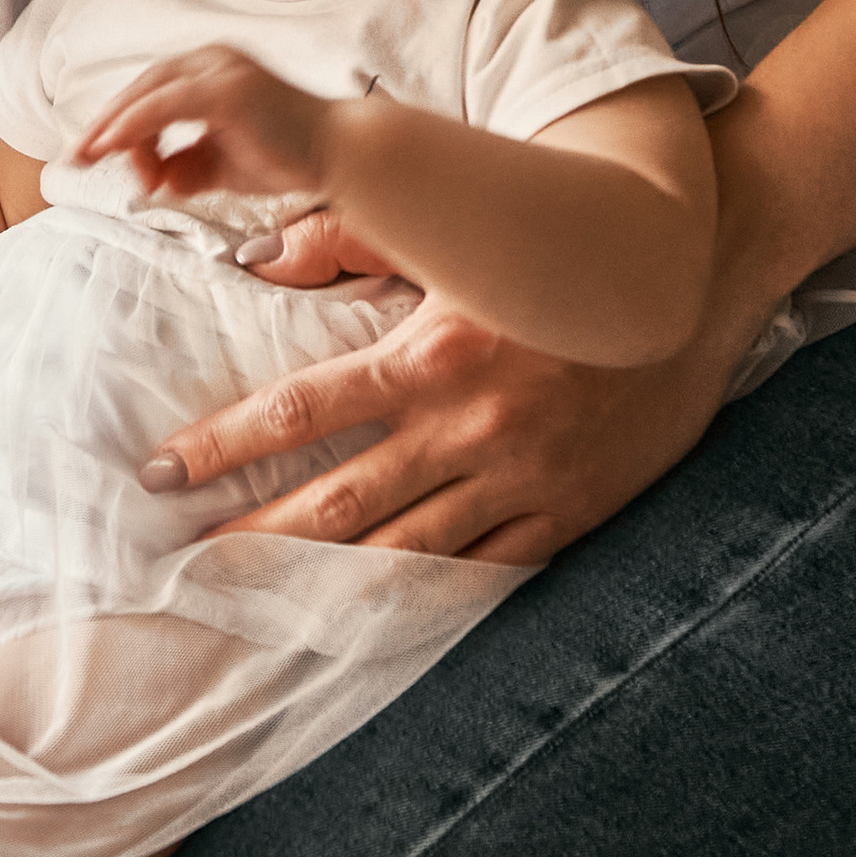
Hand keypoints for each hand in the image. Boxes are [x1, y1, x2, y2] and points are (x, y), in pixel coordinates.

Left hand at [74, 45, 334, 203]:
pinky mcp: (225, 90)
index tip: (93, 156)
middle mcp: (213, 59)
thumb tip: (156, 179)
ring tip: (96, 161)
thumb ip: (187, 166)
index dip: (118, 124)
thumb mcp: (222, 164)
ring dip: (114, 130)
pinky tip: (111, 147)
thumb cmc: (287, 156)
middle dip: (104, 125)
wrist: (338, 156)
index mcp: (212, 70)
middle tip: (75, 158)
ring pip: (146, 94)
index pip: (150, 92)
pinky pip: (163, 106)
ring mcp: (220, 70)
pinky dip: (132, 126)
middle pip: (141, 89)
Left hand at [145, 280, 750, 563]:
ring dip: (323, 582)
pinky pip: (485, 568)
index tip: (159, 472)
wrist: (696, 287)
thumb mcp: (461, 234)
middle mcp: (470, 426)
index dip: (223, 445)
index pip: (301, 410)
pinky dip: (426, 598)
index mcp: (434, 354)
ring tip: (256, 607)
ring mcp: (521, 479)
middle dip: (253, 535)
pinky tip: (373, 622)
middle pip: (338, 500)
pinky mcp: (567, 512)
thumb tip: (261, 254)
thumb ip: (356, 239)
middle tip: (183, 568)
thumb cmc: (565, 249)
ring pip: (403, 549)